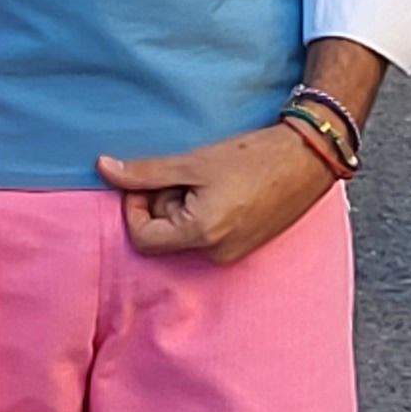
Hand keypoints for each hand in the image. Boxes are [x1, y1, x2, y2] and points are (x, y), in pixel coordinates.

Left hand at [96, 123, 338, 263]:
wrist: (307, 159)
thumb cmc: (252, 157)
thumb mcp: (193, 162)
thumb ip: (145, 172)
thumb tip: (103, 169)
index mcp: (201, 236)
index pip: (143, 238)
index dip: (137, 206)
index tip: (150, 180)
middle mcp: (216, 254)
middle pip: (164, 235)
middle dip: (165, 201)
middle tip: (188, 174)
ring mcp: (232, 254)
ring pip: (184, 233)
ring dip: (185, 205)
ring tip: (211, 179)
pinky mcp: (244, 247)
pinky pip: (206, 234)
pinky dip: (204, 211)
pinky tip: (224, 188)